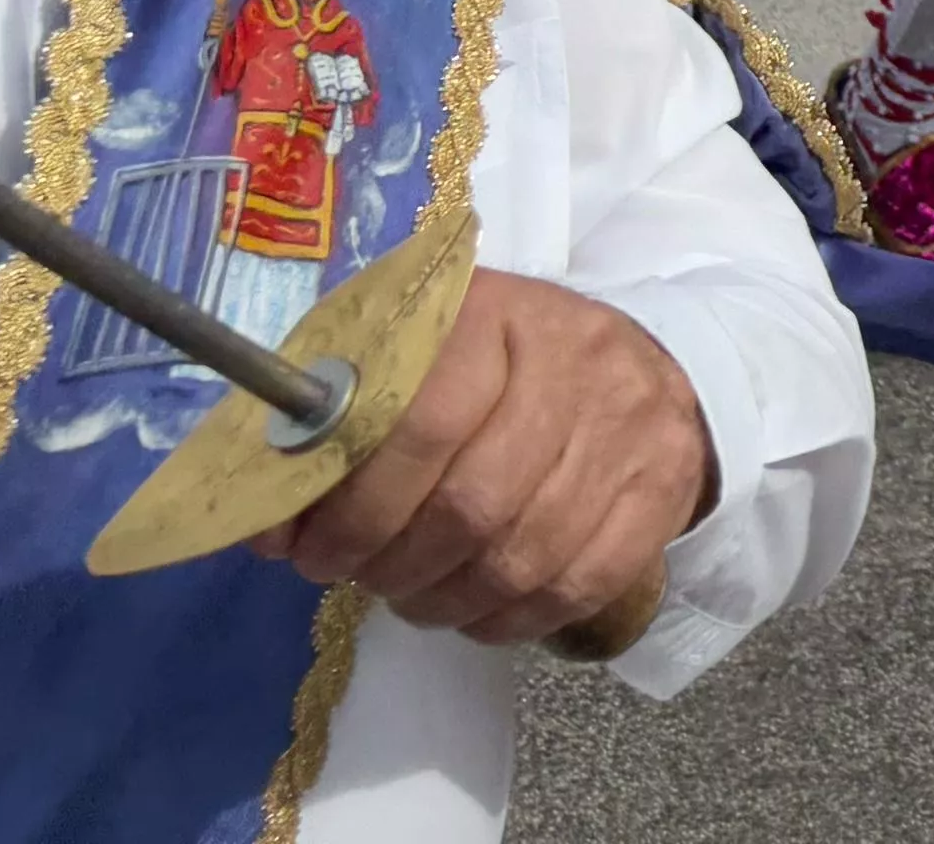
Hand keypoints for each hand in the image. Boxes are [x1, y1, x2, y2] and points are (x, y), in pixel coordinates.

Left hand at [259, 268, 712, 648]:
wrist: (632, 361)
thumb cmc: (493, 365)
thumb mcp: (409, 360)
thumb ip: (334, 431)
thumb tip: (268, 530)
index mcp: (496, 315)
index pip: (424, 423)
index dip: (358, 506)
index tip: (312, 552)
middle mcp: (577, 361)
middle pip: (474, 505)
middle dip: (395, 566)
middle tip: (361, 577)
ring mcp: (632, 426)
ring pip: (524, 558)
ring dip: (446, 601)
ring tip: (413, 594)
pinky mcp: (665, 487)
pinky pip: (578, 585)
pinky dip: (511, 619)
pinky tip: (477, 606)